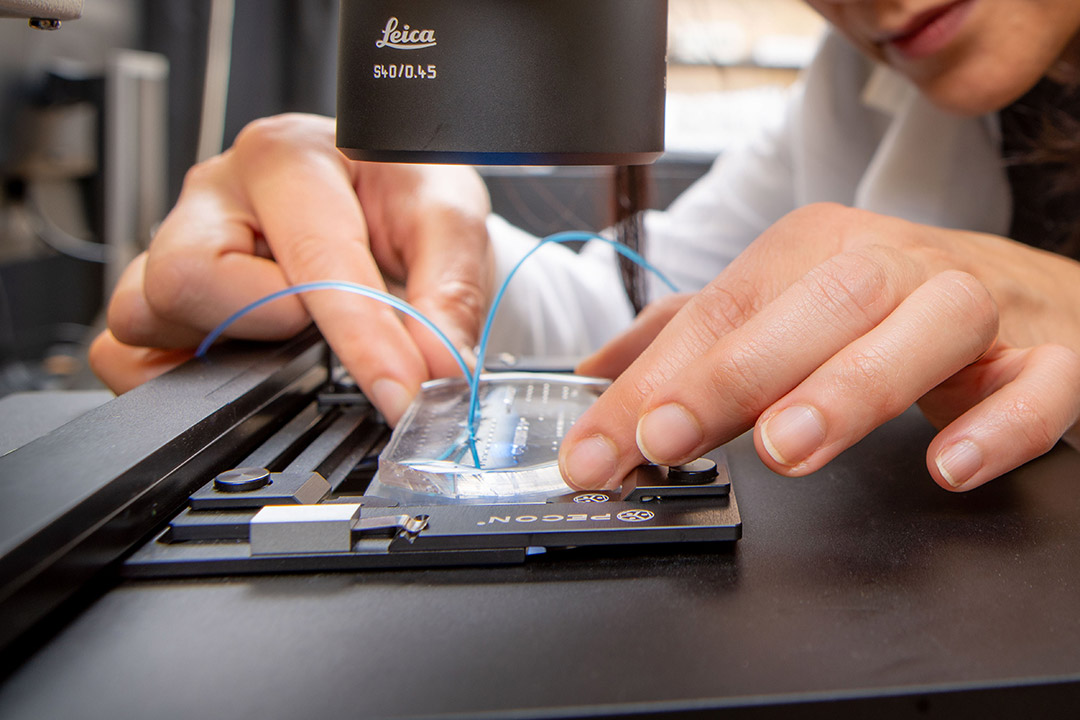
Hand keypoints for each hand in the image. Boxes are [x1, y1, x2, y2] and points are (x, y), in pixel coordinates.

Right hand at [90, 113, 492, 424]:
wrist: (383, 197)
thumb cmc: (401, 194)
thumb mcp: (448, 220)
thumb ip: (449, 294)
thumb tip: (441, 368)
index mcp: (288, 157)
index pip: (313, 260)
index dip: (363, 341)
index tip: (402, 392)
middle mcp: (217, 195)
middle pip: (187, 278)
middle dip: (270, 321)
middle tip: (322, 320)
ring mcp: (176, 243)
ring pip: (144, 314)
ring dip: (224, 344)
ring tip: (288, 330)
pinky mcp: (158, 296)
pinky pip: (123, 354)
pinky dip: (177, 376)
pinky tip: (243, 361)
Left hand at [562, 203, 1079, 491]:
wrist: (1028, 294)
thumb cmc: (887, 303)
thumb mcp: (781, 308)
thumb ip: (689, 341)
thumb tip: (594, 375)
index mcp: (816, 249)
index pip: (723, 310)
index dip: (654, 380)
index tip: (597, 448)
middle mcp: (894, 265)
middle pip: (817, 304)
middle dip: (735, 373)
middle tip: (669, 436)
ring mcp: (975, 307)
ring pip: (925, 328)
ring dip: (851, 387)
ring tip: (788, 447)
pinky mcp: (1050, 355)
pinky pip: (1038, 384)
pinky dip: (998, 425)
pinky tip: (947, 465)